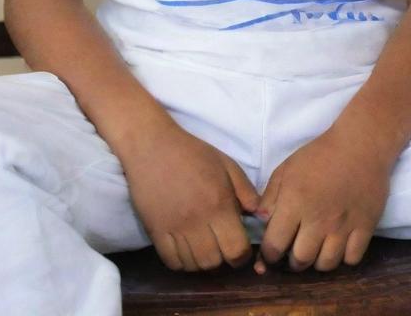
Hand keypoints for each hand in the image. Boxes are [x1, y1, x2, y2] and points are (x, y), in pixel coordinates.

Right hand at [121, 120, 259, 271]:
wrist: (152, 145)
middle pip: (214, 262)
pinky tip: (185, 248)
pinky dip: (181, 261)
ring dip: (202, 261)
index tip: (239, 247)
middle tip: (220, 246)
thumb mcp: (226, 164)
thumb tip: (259, 216)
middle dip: (222, 259)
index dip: (242, 254)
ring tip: (203, 246)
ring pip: (193, 265)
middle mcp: (198, 221)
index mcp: (219, 204)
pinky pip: (171, 261)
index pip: (236, 249)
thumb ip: (246, 191)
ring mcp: (175, 228)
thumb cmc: (192, 152)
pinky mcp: (155, 231)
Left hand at [255, 121, 393, 273]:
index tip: (271, 253)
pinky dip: (343, 257)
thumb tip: (261, 222)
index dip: (269, 255)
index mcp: (295, 202)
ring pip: (326, 264)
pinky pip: (351, 259)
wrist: (359, 145)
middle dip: (292, 261)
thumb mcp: (286, 168)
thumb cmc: (319, 154)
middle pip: (300, 260)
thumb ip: (270, 197)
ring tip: (315, 250)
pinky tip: (339, 244)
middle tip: (293, 251)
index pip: (275, 245)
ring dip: (317, 262)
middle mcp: (318, 219)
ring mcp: (343, 226)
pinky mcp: (365, 228)